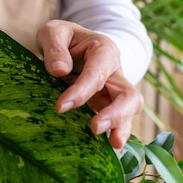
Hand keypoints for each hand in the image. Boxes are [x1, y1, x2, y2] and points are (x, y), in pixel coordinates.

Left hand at [37, 20, 143, 148]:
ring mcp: (114, 91)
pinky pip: (117, 121)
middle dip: (116, 114)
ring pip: (129, 111)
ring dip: (121, 128)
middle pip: (128, 95)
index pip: (97, 73)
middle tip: (95, 128)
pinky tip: (103, 150)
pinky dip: (112, 134)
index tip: (60, 107)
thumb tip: (60, 71)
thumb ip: (55, 47)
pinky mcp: (107, 105)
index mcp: (103, 50)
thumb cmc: (62, 38)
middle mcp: (115, 72)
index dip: (81, 91)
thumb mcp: (53, 32)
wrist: (69, 43)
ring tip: (112, 145)